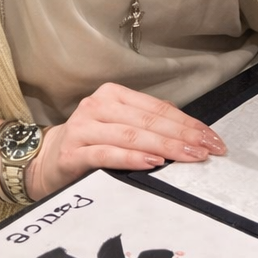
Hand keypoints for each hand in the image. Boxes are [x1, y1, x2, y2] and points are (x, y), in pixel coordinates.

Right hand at [27, 83, 226, 197]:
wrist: (45, 161)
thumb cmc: (91, 143)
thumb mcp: (119, 127)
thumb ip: (147, 125)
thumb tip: (189, 132)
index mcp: (114, 95)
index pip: (159, 108)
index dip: (188, 123)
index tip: (212, 138)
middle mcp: (98, 106)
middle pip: (149, 120)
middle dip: (183, 135)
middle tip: (208, 149)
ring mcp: (84, 127)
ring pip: (132, 135)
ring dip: (165, 146)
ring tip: (189, 156)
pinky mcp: (73, 152)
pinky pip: (108, 153)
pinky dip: (133, 157)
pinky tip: (153, 162)